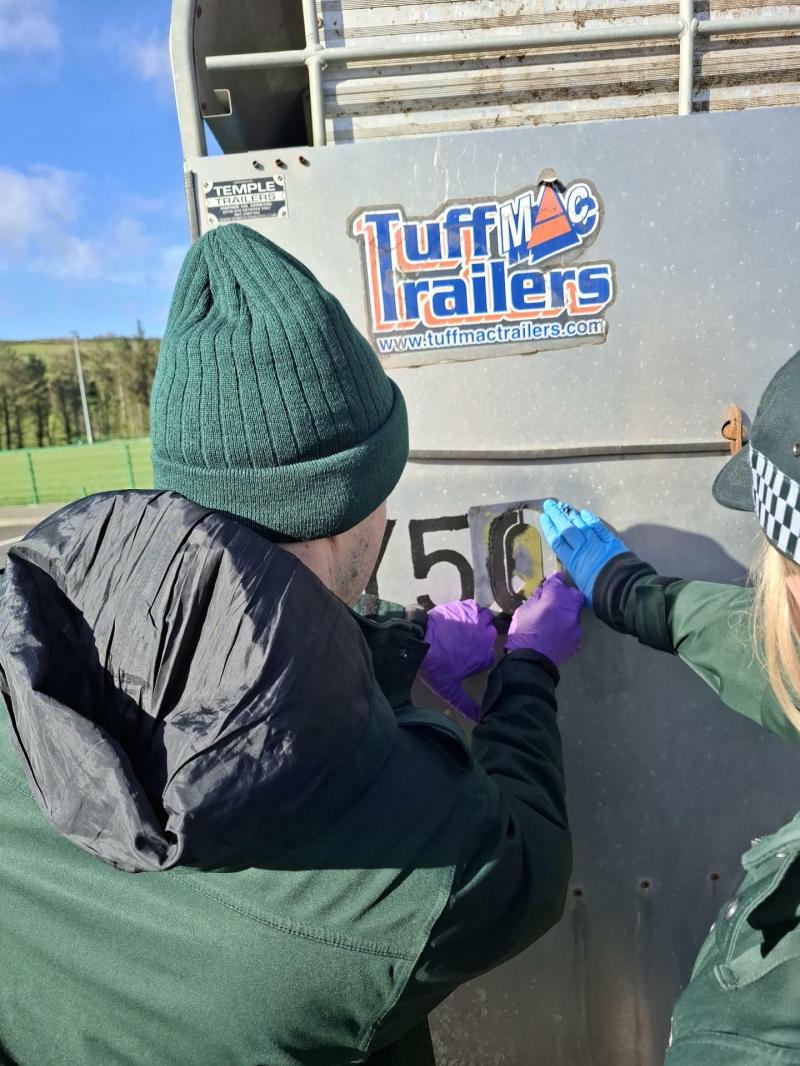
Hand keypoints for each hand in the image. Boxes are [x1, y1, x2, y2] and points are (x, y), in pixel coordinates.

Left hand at [418, 599, 495, 720]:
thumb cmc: (434, 667)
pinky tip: (463, 615)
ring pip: (486, 618)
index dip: (479, 656)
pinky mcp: (465, 608)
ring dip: (481, 621)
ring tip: (468, 626)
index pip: (490, 657)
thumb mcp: (449, 691)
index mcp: (484, 658)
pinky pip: (475, 607)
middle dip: (482, 638)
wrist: (418, 641)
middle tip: (467, 641)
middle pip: (490, 635)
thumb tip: (479, 720)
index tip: (469, 657)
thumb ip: (466, 705)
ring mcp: (476, 621)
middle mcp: (485, 638)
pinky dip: (471, 610)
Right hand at [505, 573, 582, 664]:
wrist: (531, 662)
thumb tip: (543, 591)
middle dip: (566, 594)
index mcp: (553, 601)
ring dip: (566, 612)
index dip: (554, 580)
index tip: (552, 581)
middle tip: (556, 600)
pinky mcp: (577, 639)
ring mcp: (575, 626)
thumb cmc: (522, 635)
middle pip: (574, 594)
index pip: (558, 581)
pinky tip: (557, 634)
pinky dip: (567, 628)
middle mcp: (569, 611)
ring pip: (575, 612)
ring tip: (555, 620)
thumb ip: (535, 599)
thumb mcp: (522, 612)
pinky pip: (574, 628)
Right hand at [539, 500, 628, 602]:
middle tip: (549, 504)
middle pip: (566, 529)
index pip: (558, 541)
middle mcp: (582, 548)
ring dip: (571, 514)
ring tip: (563, 505)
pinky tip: (584, 513)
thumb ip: (571, 584)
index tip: (544, 518)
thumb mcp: (580, 592)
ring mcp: (596, 543)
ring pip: (581, 525)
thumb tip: (560, 583)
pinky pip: (598, 527)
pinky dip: (591, 519)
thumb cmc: (599, 594)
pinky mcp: (610, 541)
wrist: (622, 589)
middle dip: (557, 515)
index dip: (550, 528)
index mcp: (572, 561)